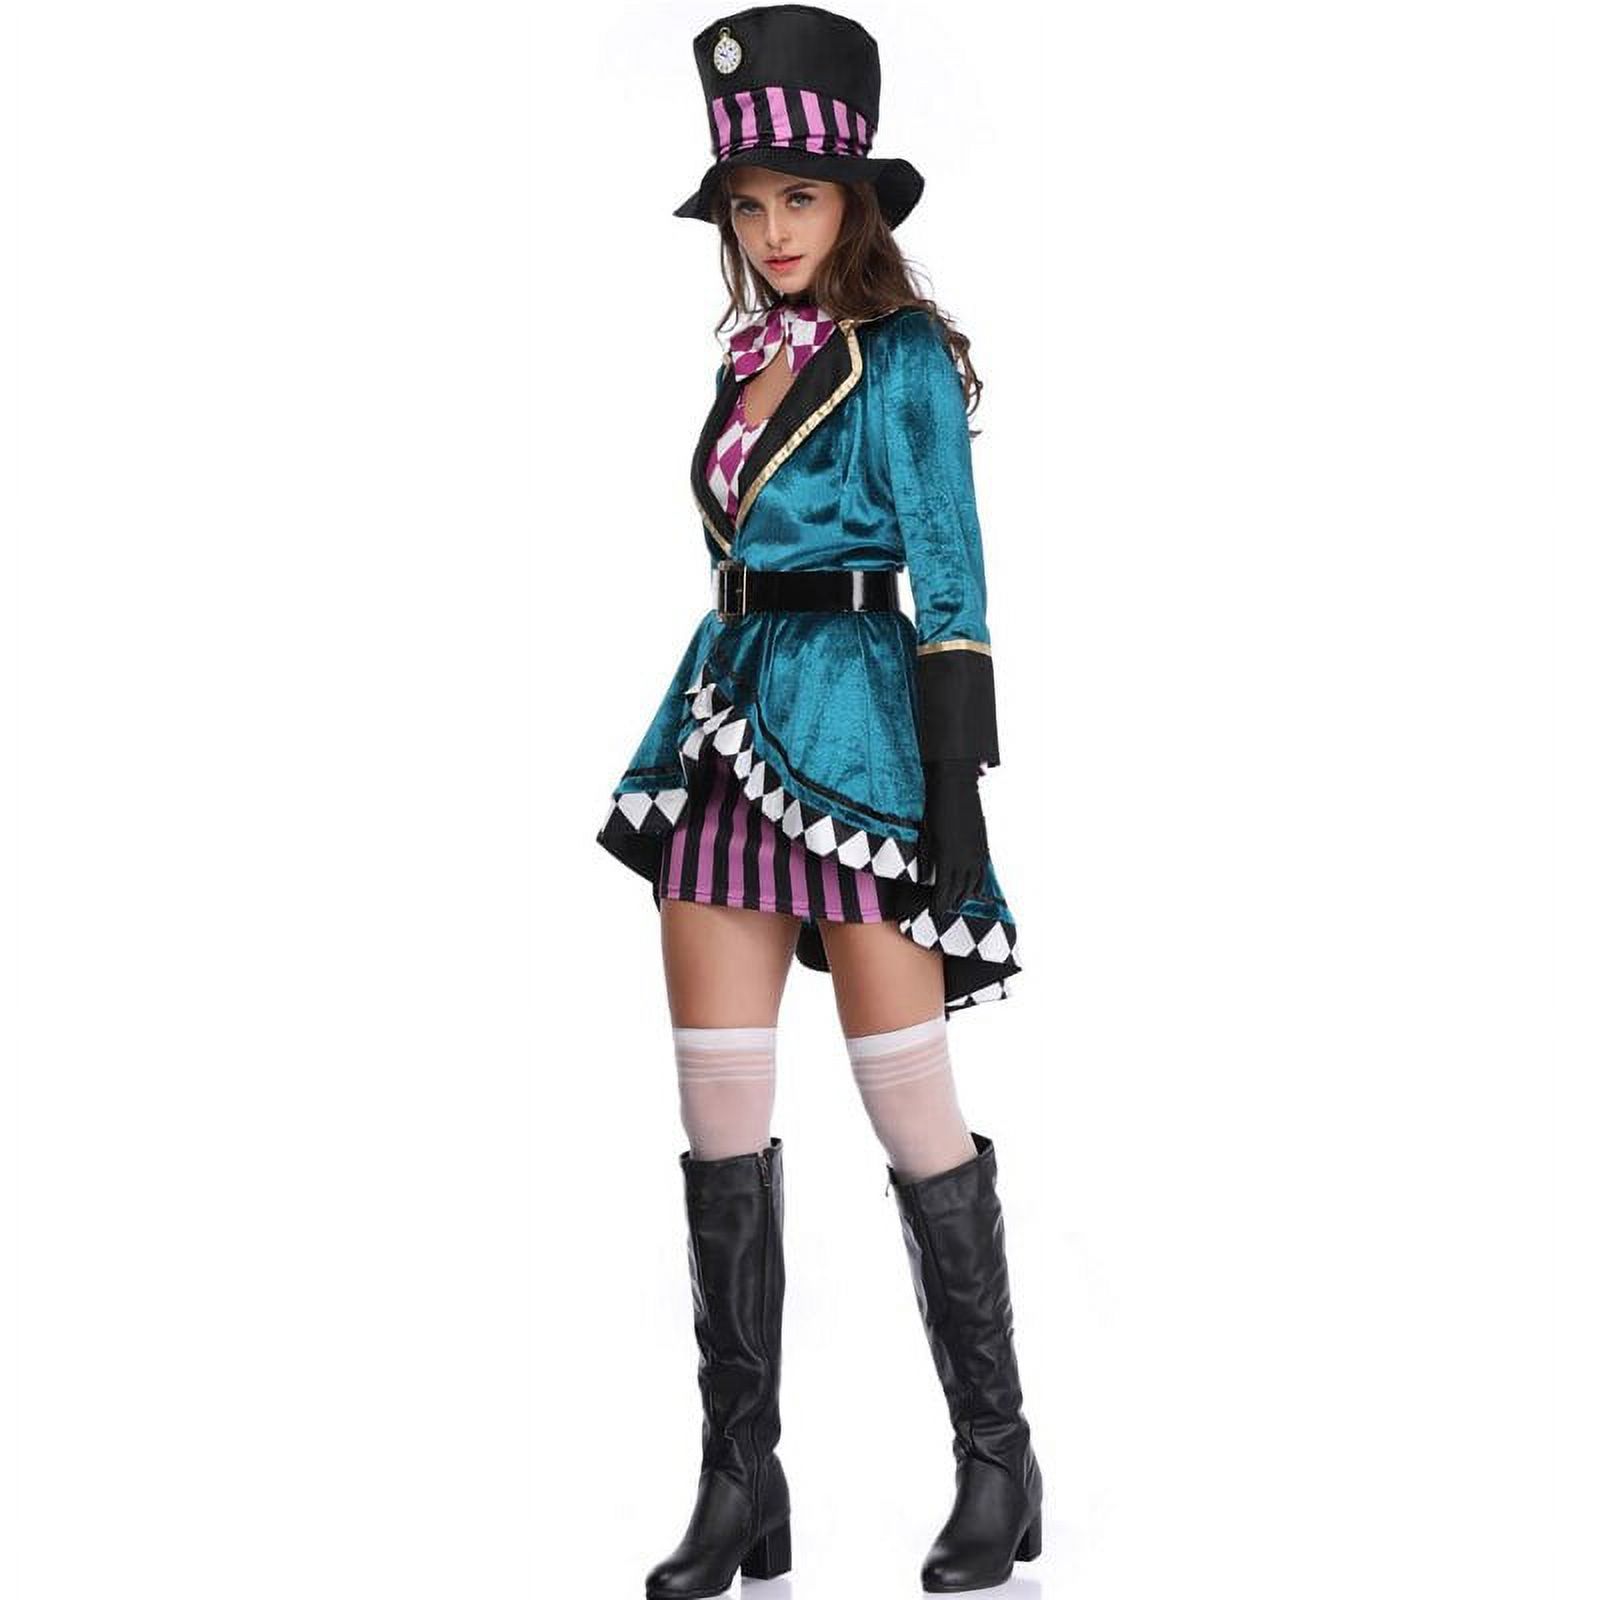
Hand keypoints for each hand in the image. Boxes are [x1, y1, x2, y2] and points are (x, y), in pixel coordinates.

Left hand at [921, 758, 988, 915]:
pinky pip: (983, 871)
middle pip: (960, 890)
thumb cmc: (934, 809)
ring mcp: (977, 853)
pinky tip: (974, 888)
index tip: (934, 913)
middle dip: (951, 902)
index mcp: (947, 859)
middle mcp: (965, 860)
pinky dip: (978, 883)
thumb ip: (925, 860)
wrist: (954, 786)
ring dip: (965, 895)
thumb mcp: (925, 837)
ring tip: (956, 902)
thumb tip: (924, 879)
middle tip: (943, 910)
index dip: (939, 905)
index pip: (944, 891)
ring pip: (973, 883)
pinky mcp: (983, 845)